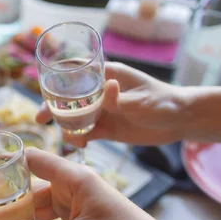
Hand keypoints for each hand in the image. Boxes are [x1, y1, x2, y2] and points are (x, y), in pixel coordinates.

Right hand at [36, 62, 185, 146]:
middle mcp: (99, 92)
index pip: (76, 74)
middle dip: (52, 108)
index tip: (44, 92)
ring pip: (73, 118)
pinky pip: (85, 133)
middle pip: (68, 98)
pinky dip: (78, 139)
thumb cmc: (163, 101)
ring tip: (72, 139)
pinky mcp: (106, 128)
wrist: (180, 120)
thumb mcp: (142, 100)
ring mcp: (101, 111)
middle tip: (40, 120)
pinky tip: (81, 146)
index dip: (57, 82)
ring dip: (66, 127)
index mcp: (107, 76)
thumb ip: (121, 98)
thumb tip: (108, 87)